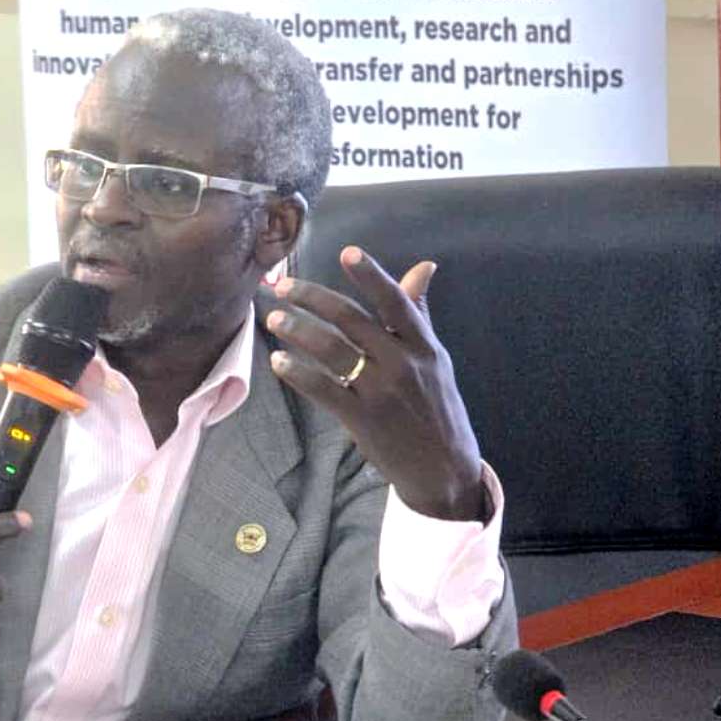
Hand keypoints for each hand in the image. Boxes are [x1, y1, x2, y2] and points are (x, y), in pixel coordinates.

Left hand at [265, 246, 483, 520]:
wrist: (445, 469)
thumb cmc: (437, 407)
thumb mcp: (436, 358)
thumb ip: (419, 313)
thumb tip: (423, 267)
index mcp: (424, 345)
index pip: (395, 302)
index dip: (371, 276)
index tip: (347, 252)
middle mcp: (404, 363)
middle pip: (353, 320)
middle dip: (314, 298)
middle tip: (283, 286)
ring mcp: (382, 391)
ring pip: (334, 350)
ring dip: (299, 330)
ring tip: (274, 319)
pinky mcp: (363, 419)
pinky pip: (325, 389)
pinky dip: (299, 374)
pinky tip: (278, 363)